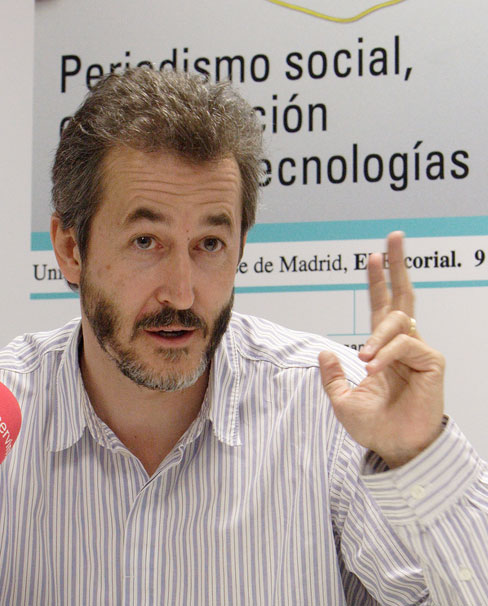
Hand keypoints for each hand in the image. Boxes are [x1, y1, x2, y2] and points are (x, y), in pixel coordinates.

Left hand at [319, 232, 444, 467]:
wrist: (395, 449)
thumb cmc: (375, 426)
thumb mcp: (342, 401)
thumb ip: (332, 377)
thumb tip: (325, 352)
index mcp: (383, 348)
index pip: (381, 307)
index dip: (377, 282)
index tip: (373, 256)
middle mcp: (402, 344)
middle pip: (402, 296)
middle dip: (397, 265)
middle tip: (394, 236)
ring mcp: (419, 351)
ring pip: (399, 320)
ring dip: (378, 334)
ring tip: (366, 360)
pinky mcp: (432, 363)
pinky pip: (406, 345)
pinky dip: (387, 353)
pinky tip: (374, 368)